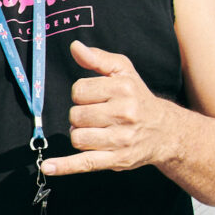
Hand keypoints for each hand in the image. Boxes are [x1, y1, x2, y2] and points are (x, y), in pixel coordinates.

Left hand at [46, 40, 173, 176]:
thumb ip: (98, 58)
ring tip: (96, 131)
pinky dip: (65, 166)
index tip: (95, 98)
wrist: (165, 131)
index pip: (79, 91)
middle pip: (76, 115)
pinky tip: (49, 167)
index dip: (81, 95)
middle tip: (97, 116)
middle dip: (80, 116)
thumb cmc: (138, 98)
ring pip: (77, 137)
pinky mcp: (117, 160)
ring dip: (80, 134)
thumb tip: (75, 47)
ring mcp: (121, 139)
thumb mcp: (124, 72)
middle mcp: (124, 113)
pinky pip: (85, 162)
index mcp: (123, 89)